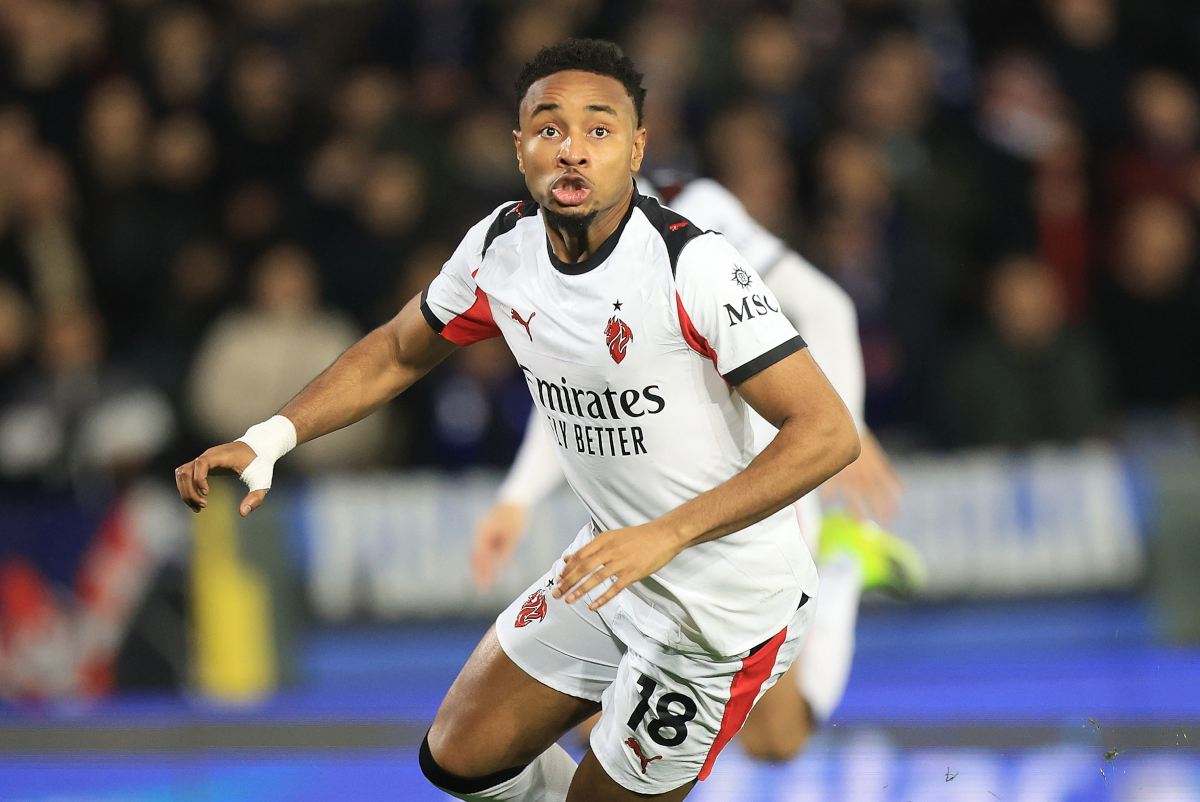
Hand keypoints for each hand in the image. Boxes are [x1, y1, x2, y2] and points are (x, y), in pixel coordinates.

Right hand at [175, 441, 264, 516]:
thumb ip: (255, 497)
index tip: (207, 493)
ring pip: (182, 474)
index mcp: (222, 456)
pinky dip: (186, 488)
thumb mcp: (262, 481)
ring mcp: (203, 459)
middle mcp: (209, 455)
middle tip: (204, 506)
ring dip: (185, 491)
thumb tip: (243, 513)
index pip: (201, 463)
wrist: (258, 448)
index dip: (199, 478)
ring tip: (199, 507)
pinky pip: (185, 475)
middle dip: (190, 491)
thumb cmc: (260, 463)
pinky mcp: (202, 465)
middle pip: (186, 471)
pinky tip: (197, 501)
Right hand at [471, 501, 528, 590]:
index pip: (480, 557)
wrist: (516, 501)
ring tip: (488, 583)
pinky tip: (497, 570)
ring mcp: (485, 534)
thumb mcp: (513, 534)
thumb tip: (503, 564)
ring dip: (485, 569)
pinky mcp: (491, 535)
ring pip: (482, 555)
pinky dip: (492, 560)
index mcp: (483, 533)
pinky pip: (490, 550)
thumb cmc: (515, 517)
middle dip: (480, 574)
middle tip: (483, 589)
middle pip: (477, 558)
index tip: (485, 585)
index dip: (482, 572)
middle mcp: (481, 534)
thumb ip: (507, 549)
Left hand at [553, 522, 682, 610]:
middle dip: (568, 581)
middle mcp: (610, 550)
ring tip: (569, 600)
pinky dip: (602, 598)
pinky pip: (614, 588)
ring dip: (580, 590)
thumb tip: (570, 557)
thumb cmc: (639, 536)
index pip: (580, 555)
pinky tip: (592, 606)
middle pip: (583, 567)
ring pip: (596, 578)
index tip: (559, 579)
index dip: (568, 569)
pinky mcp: (632, 573)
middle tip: (557, 593)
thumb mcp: (614, 536)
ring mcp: (621, 562)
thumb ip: (592, 547)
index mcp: (604, 539)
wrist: (664, 535)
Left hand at [818, 429, 902, 523]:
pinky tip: (902, 491)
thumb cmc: (834, 450)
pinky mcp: (878, 461)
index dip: (858, 513)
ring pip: (883, 489)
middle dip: (878, 511)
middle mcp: (860, 477)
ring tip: (895, 513)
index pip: (853, 501)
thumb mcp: (830, 468)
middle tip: (885, 524)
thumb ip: (829, 484)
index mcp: (847, 480)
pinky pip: (888, 474)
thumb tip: (826, 500)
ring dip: (890, 502)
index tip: (863, 525)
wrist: (845, 429)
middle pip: (871, 498)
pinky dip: (895, 483)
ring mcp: (871, 470)